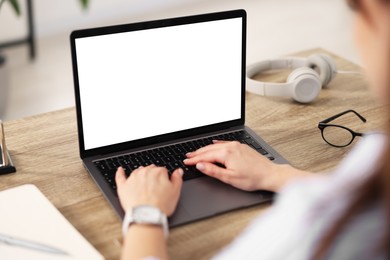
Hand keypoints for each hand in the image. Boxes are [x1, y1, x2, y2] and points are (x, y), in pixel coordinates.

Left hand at [115, 165, 182, 215]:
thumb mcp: (176, 192)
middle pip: (150, 170)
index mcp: (158, 172)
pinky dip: (120, 172)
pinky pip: (120, 176)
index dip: (164, 178)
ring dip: (140, 174)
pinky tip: (120, 170)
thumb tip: (178, 171)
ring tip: (143, 182)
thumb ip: (177, 178)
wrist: (147, 216)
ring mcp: (133, 178)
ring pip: (137, 172)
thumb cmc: (161, 205)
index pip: (162, 171)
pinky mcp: (123, 186)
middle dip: (153, 176)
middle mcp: (145, 172)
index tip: (164, 185)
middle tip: (155, 187)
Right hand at [184, 141, 305, 191]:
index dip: (194, 160)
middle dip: (197, 153)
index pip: (205, 156)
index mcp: (226, 154)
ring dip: (205, 149)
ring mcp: (236, 145)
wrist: (270, 174)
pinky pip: (225, 143)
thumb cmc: (252, 178)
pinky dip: (217, 144)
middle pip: (209, 149)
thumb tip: (200, 165)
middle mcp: (231, 147)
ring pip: (216, 146)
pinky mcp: (241, 146)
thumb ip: (213, 171)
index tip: (186, 162)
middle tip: (187, 157)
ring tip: (196, 152)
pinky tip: (213, 143)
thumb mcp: (230, 178)